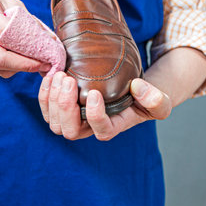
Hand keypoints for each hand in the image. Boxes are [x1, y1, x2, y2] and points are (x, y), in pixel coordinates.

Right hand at [0, 0, 48, 76]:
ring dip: (19, 68)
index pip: (7, 35)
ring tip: (35, 63)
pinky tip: (20, 59)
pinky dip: (10, 67)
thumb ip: (28, 19)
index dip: (27, 48)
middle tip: (44, 65)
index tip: (45, 54)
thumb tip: (50, 39)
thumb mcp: (7, 0)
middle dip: (25, 66)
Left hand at [38, 71, 171, 140]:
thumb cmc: (146, 99)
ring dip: (53, 100)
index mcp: (113, 127)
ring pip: (55, 122)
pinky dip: (45, 93)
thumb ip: (156, 98)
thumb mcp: (160, 100)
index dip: (95, 115)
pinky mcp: (65, 105)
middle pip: (70, 131)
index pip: (101, 131)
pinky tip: (52, 74)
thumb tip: (136, 86)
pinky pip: (48, 107)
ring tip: (60, 75)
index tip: (95, 92)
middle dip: (65, 107)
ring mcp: (76, 118)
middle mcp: (91, 127)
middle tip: (69, 81)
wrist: (133, 91)